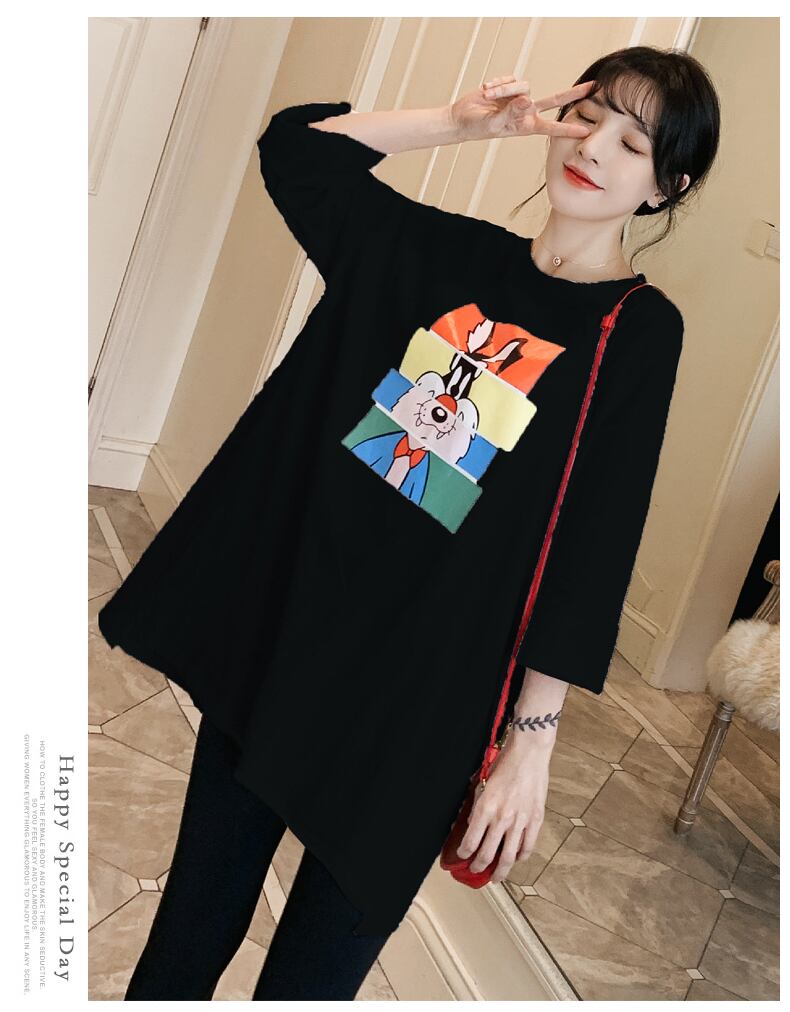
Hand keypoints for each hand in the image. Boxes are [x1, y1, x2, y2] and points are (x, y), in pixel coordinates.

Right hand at [449, 75, 595, 142]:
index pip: (552, 127)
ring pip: (522, 86)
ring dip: (504, 89)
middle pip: (554, 100)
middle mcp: (526, 111)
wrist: (462, 118)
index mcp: (526, 126)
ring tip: (488, 96)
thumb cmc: (478, 128)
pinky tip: (488, 91)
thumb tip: (525, 100)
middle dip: (573, 94)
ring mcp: (519, 98)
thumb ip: (510, 112)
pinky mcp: (510, 87)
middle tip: (592, 87)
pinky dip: (498, 84)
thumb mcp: (494, 123)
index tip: (585, 131)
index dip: (568, 129)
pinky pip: (511, 79)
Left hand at [455, 731, 551, 882]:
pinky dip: (520, 857)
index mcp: (485, 808)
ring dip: (500, 871)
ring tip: (496, 877)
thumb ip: (476, 806)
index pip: (470, 841)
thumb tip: (472, 824)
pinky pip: (527, 847)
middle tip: (475, 871)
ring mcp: (520, 821)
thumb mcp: (482, 783)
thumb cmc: (504, 764)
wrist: (529, 754)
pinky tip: (515, 859)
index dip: (463, 854)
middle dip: (478, 867)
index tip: (461, 858)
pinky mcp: (536, 820)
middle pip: (488, 854)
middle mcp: (502, 818)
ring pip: (508, 857)